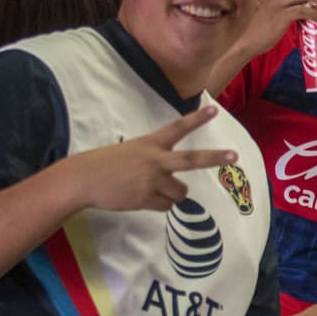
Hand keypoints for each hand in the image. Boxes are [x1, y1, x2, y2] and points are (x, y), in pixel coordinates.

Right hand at [72, 107, 236, 211]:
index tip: (215, 109)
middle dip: (215, 158)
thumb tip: (171, 184)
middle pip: (192, 159)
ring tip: (148, 189)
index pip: (178, 128)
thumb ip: (154, 161)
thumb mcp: (131, 152)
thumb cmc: (105, 164)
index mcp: (150, 144)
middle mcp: (155, 160)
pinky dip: (158, 205)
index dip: (197, 118)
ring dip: (171, 195)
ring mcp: (152, 179)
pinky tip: (139, 198)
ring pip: (180, 192)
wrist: (82, 179)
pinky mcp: (145, 197)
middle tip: (234, 156)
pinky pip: (166, 206)